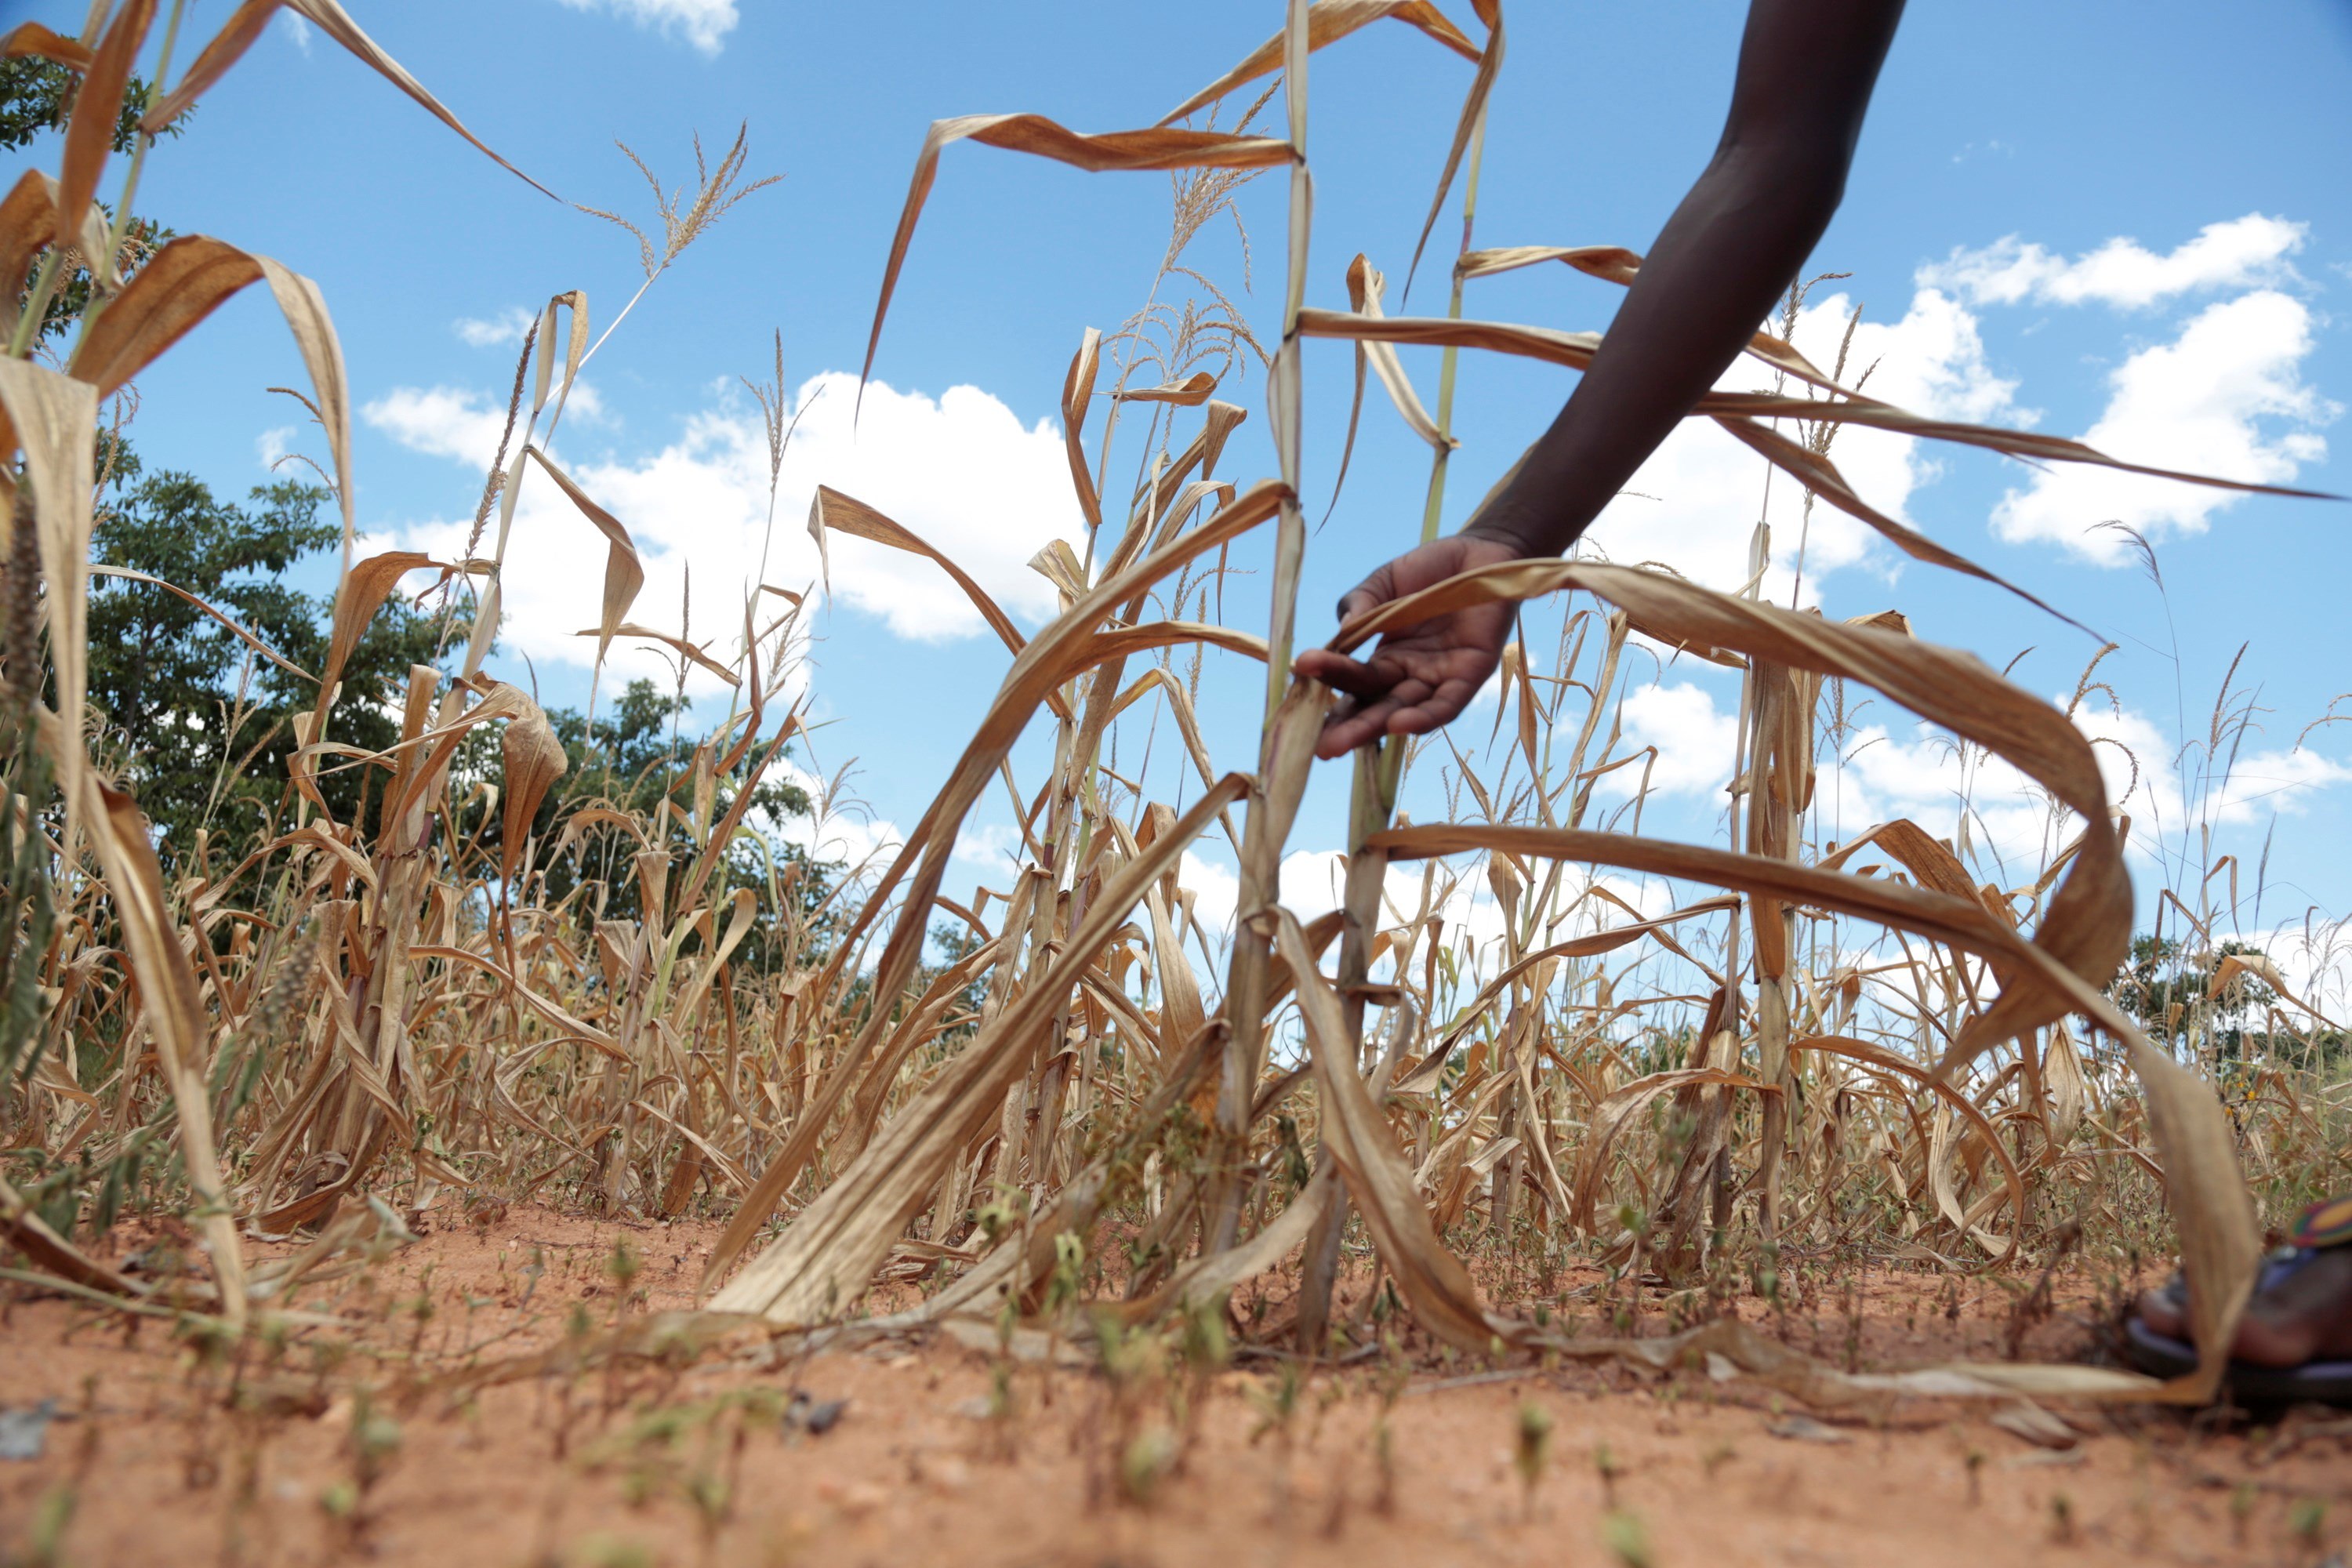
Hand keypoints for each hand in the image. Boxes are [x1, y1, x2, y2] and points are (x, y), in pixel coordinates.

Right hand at [1292, 533, 1526, 760]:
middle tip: (1318, 748)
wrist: (1483, 551)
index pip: (1355, 681)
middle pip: (1375, 706)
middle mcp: (1411, 674)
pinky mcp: (1471, 675)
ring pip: (1404, 711)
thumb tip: (1343, 630)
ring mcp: (1439, 677)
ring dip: (1374, 728)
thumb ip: (1360, 602)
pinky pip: (1447, 703)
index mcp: (1388, 657)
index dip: (1329, 683)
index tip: (1300, 682)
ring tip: (1342, 742)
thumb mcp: (1385, 581)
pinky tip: (1397, 725)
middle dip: (1347, 727)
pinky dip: (1424, 717)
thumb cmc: (1433, 568)